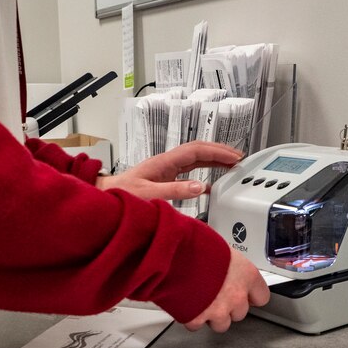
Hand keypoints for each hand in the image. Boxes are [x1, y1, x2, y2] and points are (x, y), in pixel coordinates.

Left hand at [95, 141, 242, 200]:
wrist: (107, 196)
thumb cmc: (122, 193)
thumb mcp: (148, 194)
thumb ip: (174, 190)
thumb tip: (200, 187)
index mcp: (165, 161)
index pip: (197, 151)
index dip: (217, 152)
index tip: (234, 157)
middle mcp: (167, 162)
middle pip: (199, 151)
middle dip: (220, 153)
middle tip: (240, 159)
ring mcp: (166, 169)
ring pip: (195, 160)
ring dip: (214, 161)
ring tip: (232, 166)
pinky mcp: (165, 178)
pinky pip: (189, 172)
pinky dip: (204, 175)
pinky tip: (212, 185)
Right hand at [184, 248, 269, 331]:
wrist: (170, 256)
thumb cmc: (193, 246)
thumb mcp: (219, 248)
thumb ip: (227, 263)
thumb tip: (223, 263)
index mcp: (246, 275)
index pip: (261, 296)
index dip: (251, 295)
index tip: (246, 294)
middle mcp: (236, 296)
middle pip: (240, 312)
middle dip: (228, 306)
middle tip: (216, 294)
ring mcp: (218, 310)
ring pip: (221, 324)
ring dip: (212, 315)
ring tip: (200, 301)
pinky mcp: (197, 319)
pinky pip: (196, 325)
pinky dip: (191, 317)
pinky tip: (186, 304)